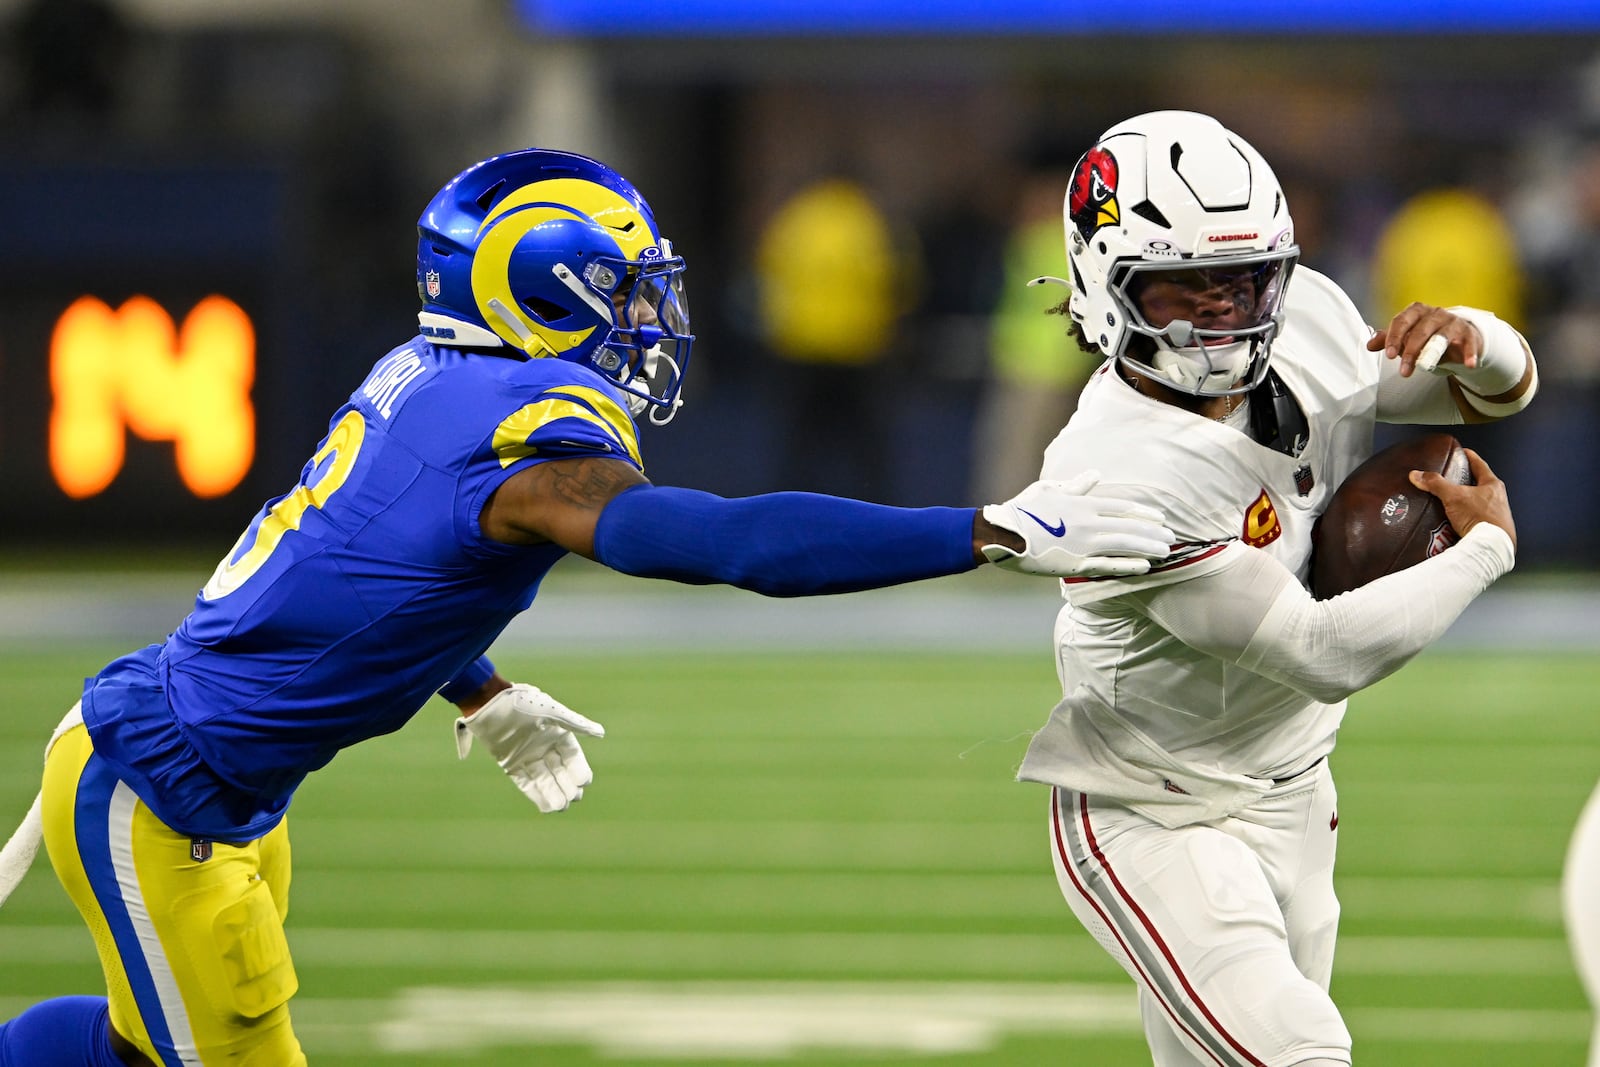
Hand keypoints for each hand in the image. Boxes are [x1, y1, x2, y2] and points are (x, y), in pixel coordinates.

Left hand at [454, 683, 605, 811]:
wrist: (489, 702)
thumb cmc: (523, 703)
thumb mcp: (553, 712)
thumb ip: (576, 724)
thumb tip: (601, 733)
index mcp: (556, 733)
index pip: (572, 756)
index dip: (578, 769)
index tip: (584, 781)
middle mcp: (543, 746)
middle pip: (559, 770)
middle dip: (567, 785)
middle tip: (574, 797)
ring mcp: (527, 756)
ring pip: (544, 780)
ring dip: (553, 793)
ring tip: (563, 807)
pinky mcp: (511, 764)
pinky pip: (526, 783)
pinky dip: (536, 795)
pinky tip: (547, 806)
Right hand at [979, 472, 1172, 577]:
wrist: (1002, 533)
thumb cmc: (1022, 509)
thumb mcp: (1049, 489)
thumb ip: (1076, 485)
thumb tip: (1096, 475)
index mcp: (1082, 503)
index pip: (1121, 507)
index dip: (1143, 513)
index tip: (1160, 518)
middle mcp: (1088, 522)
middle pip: (1129, 526)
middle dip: (1153, 532)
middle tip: (1171, 537)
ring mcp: (1083, 544)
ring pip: (1124, 544)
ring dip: (1148, 547)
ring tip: (1166, 551)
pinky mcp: (1075, 563)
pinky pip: (1107, 565)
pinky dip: (1128, 565)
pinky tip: (1145, 566)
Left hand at [1367, 302, 1482, 377]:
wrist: (1457, 334)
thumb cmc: (1426, 335)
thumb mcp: (1406, 336)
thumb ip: (1389, 340)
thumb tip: (1369, 345)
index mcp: (1416, 311)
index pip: (1401, 321)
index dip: (1394, 338)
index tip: (1388, 355)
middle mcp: (1435, 313)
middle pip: (1420, 331)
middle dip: (1410, 352)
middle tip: (1404, 372)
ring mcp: (1453, 322)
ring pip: (1441, 336)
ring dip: (1432, 354)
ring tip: (1426, 368)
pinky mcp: (1469, 333)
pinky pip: (1469, 344)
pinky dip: (1470, 354)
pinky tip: (1469, 365)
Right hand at [1409, 448, 1515, 549]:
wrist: (1491, 546)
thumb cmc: (1481, 518)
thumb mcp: (1454, 497)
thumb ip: (1435, 484)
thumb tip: (1418, 475)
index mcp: (1492, 485)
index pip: (1479, 464)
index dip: (1469, 456)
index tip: (1462, 452)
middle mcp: (1498, 498)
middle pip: (1480, 484)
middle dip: (1465, 483)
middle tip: (1451, 481)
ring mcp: (1497, 514)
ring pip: (1478, 503)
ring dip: (1465, 503)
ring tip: (1450, 505)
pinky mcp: (1492, 529)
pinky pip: (1476, 520)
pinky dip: (1466, 519)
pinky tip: (1455, 524)